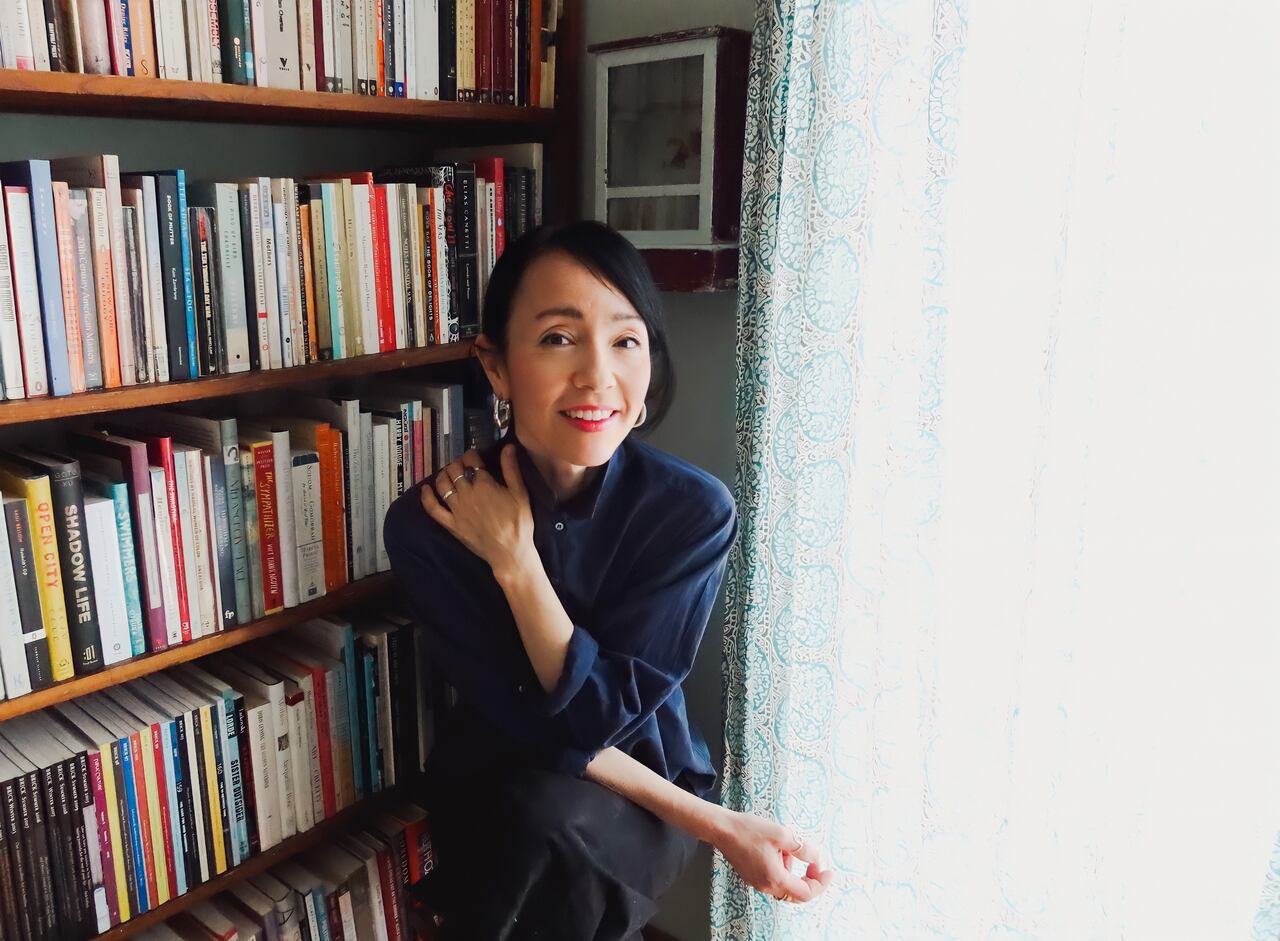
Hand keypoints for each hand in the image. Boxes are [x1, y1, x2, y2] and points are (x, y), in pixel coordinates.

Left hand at [420, 444, 534, 577]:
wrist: (509, 552)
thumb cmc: (518, 523)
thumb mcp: (520, 494)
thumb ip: (512, 469)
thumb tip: (508, 447)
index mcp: (484, 484)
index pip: (472, 461)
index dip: (472, 455)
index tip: (474, 456)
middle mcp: (467, 494)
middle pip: (455, 470)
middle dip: (457, 463)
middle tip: (462, 465)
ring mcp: (456, 509)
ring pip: (443, 484)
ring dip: (443, 474)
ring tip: (448, 473)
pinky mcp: (451, 524)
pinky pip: (433, 509)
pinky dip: (426, 497)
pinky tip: (425, 489)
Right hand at [712, 810, 833, 903]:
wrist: (722, 829)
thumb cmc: (749, 830)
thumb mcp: (782, 835)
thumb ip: (803, 849)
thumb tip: (816, 858)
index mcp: (776, 878)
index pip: (806, 893)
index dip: (821, 884)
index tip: (828, 871)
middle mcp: (767, 886)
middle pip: (796, 893)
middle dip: (809, 879)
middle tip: (814, 862)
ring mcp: (758, 883)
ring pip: (785, 885)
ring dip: (793, 870)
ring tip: (786, 846)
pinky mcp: (752, 877)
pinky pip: (774, 879)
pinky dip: (782, 868)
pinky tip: (776, 849)